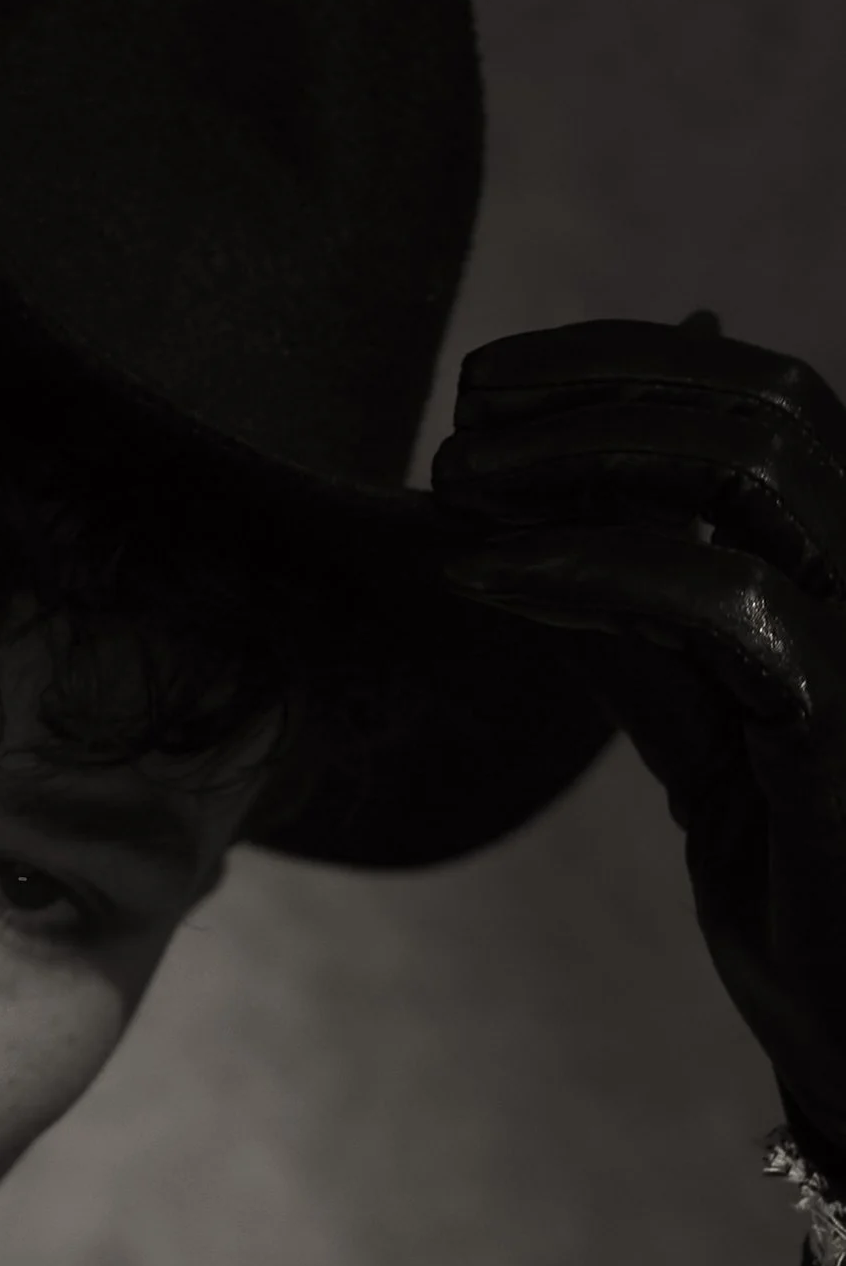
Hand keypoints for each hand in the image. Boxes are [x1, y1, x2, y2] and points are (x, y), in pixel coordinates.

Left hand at [431, 315, 845, 1181]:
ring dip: (580, 455)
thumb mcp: (711, 748)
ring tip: (457, 482)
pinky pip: (720, 598)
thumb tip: (545, 545)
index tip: (494, 389)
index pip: (767, 404)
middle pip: (760, 405)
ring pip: (749, 465)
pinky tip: (491, 578)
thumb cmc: (807, 899)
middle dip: (592, 390)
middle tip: (460, 427)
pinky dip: (589, 567)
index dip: (627, 365)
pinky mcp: (845, 722)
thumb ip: (651, 646)